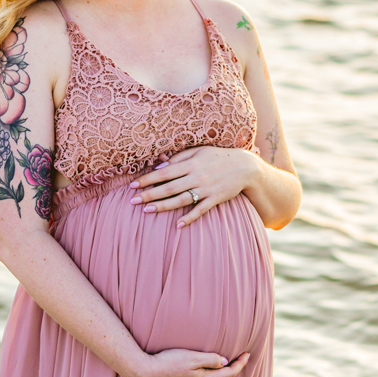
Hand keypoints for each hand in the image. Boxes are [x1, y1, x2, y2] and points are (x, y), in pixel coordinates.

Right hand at [127, 349, 250, 376]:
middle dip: (236, 370)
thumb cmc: (167, 362)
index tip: (247, 353)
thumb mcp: (190, 357)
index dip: (241, 363)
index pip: (230, 372)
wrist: (145, 374)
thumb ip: (210, 359)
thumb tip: (225, 362)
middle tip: (242, 359)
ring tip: (229, 369)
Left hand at [128, 146, 259, 226]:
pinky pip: (200, 210)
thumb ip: (179, 157)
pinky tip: (178, 224)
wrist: (245, 167)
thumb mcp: (199, 151)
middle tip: (133, 201)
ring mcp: (206, 189)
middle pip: (169, 187)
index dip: (147, 179)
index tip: (132, 185)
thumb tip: (160, 166)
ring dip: (164, 206)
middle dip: (150, 194)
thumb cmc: (218, 157)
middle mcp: (197, 177)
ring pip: (181, 199)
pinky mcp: (215, 199)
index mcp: (191, 163)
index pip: (164, 172)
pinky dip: (189, 217)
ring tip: (147, 210)